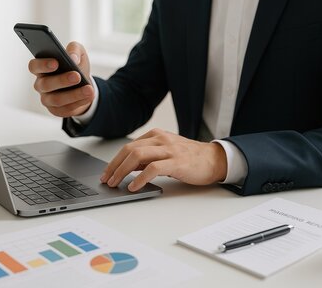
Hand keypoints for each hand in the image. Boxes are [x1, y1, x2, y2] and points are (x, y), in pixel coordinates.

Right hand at [28, 41, 94, 116]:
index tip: (56, 63)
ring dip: (74, 94)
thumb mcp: (78, 53)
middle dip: (62, 80)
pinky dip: (79, 102)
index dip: (43, 65)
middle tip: (77, 76)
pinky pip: (66, 109)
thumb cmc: (75, 66)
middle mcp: (41, 84)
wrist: (83, 84)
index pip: (34, 66)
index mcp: (41, 68)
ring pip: (57, 99)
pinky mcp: (56, 110)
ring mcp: (47, 99)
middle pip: (46, 84)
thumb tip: (73, 58)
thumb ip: (74, 49)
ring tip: (88, 89)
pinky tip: (89, 96)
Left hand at [100, 128, 227, 191]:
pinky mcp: (177, 162)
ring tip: (116, 183)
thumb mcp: (166, 153)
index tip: (107, 173)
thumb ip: (148, 158)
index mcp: (157, 136)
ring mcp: (169, 150)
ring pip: (138, 156)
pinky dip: (140, 178)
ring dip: (122, 171)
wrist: (214, 160)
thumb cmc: (190, 158)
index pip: (129, 146)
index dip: (115, 160)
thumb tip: (127, 168)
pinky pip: (153, 168)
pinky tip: (134, 186)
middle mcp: (161, 139)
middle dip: (114, 166)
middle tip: (107, 179)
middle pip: (130, 150)